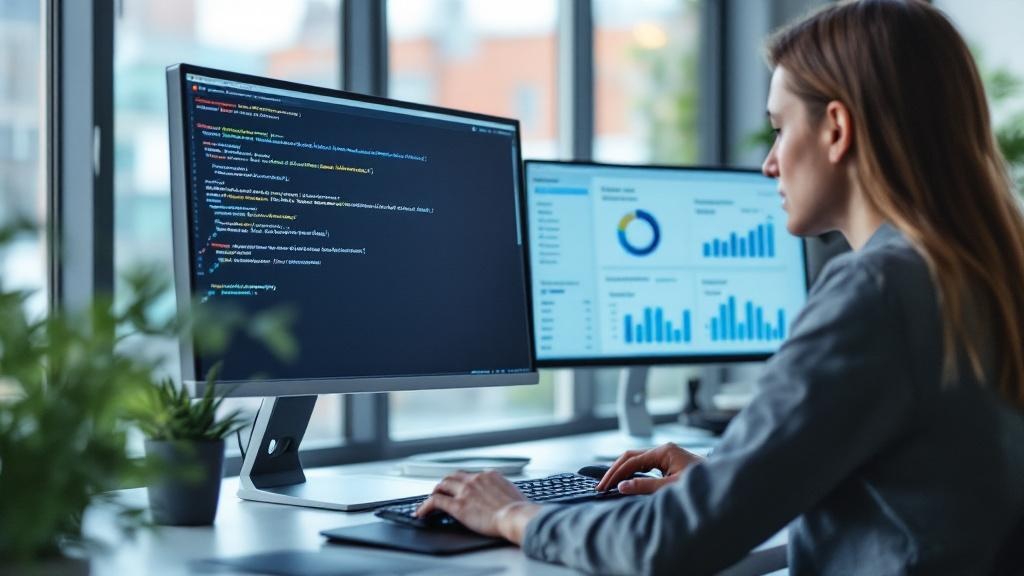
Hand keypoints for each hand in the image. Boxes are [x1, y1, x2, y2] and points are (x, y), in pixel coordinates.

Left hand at [415, 470, 540, 542]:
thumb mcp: (514, 492)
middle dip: (447, 483)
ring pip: (442, 485)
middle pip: (454, 476)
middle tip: (442, 489)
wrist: (516, 516)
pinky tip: (421, 513)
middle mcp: (475, 479)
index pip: (472, 475)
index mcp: (490, 475)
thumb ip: (504, 490)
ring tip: (431, 498)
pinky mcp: (457, 505)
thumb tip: (505, 496)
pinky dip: (425, 506)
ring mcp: (465, 491)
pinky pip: (435, 502)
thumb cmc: (520, 509)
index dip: (465, 482)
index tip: (463, 488)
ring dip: (436, 491)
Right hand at [595, 442, 703, 494]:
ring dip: (623, 472)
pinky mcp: (670, 464)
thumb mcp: (671, 488)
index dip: (615, 474)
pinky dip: (633, 474)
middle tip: (601, 486)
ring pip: (637, 461)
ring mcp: (667, 456)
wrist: (724, 486)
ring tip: (610, 485)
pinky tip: (626, 482)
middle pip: (631, 457)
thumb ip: (645, 486)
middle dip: (615, 471)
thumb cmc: (704, 486)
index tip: (604, 487)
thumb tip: (622, 486)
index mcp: (664, 451)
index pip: (631, 461)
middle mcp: (664, 450)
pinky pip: (646, 466)